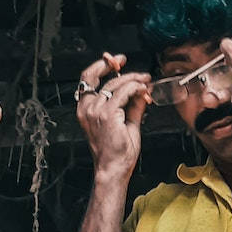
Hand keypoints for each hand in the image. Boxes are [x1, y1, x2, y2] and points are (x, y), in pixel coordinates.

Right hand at [75, 52, 148, 182]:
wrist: (113, 169)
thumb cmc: (117, 151)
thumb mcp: (126, 122)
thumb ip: (132, 105)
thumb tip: (141, 91)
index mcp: (85, 109)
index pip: (87, 79)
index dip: (101, 66)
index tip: (117, 62)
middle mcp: (86, 108)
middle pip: (104, 78)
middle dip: (122, 70)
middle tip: (140, 72)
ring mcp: (95, 111)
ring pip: (117, 84)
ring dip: (134, 80)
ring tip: (146, 83)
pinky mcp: (108, 114)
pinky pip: (124, 92)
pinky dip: (136, 88)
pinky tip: (144, 92)